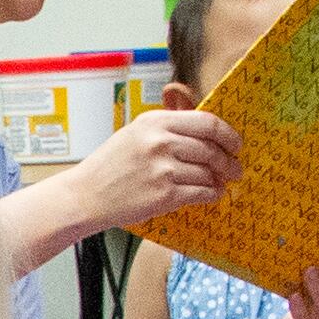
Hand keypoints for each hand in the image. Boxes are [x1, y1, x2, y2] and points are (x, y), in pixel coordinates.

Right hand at [68, 108, 241, 232]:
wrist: (84, 196)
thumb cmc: (109, 167)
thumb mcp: (135, 134)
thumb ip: (168, 128)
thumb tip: (207, 132)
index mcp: (154, 122)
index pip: (207, 122)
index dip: (228, 134)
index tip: (235, 144)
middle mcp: (160, 142)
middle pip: (211, 149)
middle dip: (229, 161)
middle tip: (235, 169)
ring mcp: (163, 169)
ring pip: (208, 172)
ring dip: (219, 180)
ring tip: (220, 183)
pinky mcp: (164, 194)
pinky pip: (202, 192)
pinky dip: (211, 194)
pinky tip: (211, 194)